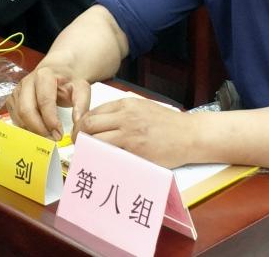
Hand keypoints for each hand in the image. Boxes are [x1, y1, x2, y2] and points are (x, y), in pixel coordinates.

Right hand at [6, 65, 91, 140]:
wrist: (58, 72)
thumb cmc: (68, 81)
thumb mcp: (81, 88)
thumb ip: (82, 104)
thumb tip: (77, 122)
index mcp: (44, 75)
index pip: (44, 100)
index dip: (50, 120)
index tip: (59, 134)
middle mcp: (27, 81)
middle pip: (26, 110)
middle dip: (39, 129)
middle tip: (52, 139)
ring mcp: (17, 90)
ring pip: (19, 116)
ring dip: (32, 130)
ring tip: (47, 137)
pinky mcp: (12, 99)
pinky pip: (14, 118)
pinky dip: (25, 128)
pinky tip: (38, 132)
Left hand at [77, 97, 192, 168]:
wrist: (189, 135)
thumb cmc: (167, 124)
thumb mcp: (143, 108)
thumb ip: (122, 113)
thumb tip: (100, 123)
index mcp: (125, 104)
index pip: (92, 112)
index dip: (81, 125)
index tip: (80, 134)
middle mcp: (125, 117)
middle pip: (88, 125)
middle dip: (78, 136)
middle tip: (78, 146)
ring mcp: (130, 134)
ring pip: (95, 141)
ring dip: (87, 149)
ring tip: (87, 157)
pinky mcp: (136, 151)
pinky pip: (110, 156)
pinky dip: (102, 160)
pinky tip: (101, 164)